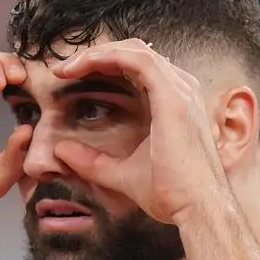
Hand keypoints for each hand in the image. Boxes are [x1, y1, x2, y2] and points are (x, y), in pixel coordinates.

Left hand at [49, 39, 229, 224]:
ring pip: (134, 50)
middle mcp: (181, 90)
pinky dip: (106, 57)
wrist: (198, 210)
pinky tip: (82, 67)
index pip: (137, 68)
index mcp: (174, 103)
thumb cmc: (172, 195)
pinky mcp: (173, 95)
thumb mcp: (122, 174)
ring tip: (66, 69)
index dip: (104, 66)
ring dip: (96, 54)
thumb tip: (61, 151)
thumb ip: (93, 161)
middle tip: (63, 71)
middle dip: (96, 56)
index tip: (71, 80)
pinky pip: (136, 59)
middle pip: (135, 52)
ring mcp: (180, 89)